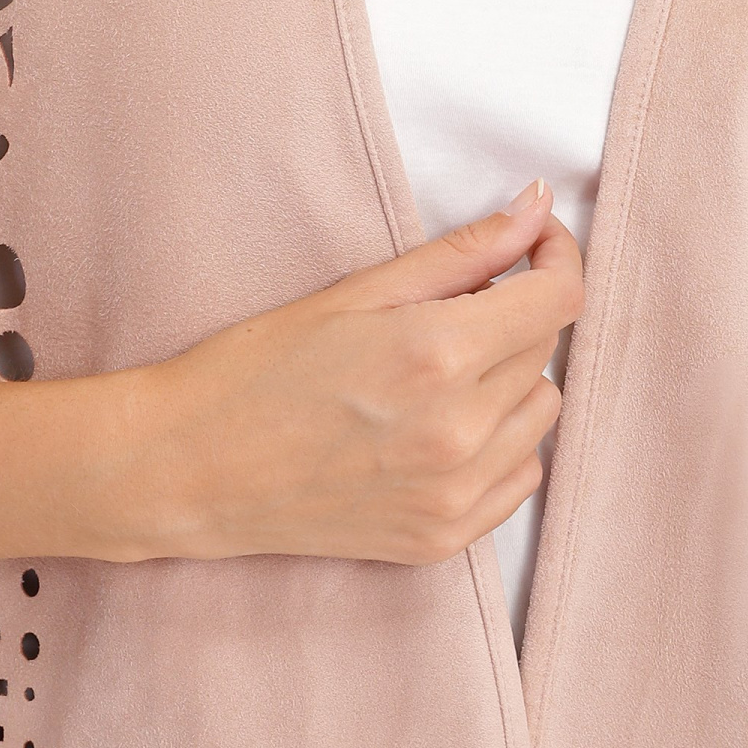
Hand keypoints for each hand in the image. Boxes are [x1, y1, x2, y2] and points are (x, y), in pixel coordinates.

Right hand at [138, 181, 582, 563]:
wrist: (188, 467)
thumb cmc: (257, 367)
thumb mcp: (358, 290)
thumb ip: (463, 250)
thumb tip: (537, 207)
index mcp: (438, 354)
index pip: (559, 297)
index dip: (556, 255)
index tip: (535, 242)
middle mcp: (458, 431)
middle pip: (545, 349)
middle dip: (515, 311)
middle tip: (451, 303)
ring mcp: (453, 494)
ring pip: (541, 412)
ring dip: (511, 378)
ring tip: (440, 369)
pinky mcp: (441, 540)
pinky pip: (520, 477)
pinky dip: (500, 443)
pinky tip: (442, 425)